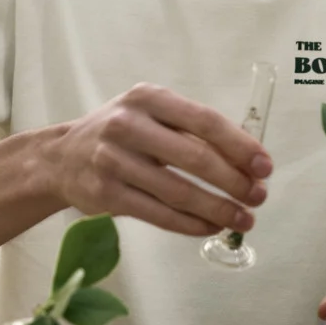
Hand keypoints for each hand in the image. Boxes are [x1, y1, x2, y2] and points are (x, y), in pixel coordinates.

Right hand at [47, 83, 272, 236]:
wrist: (61, 156)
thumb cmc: (121, 133)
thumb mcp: (151, 113)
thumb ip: (191, 129)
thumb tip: (247, 158)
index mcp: (148, 97)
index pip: (204, 120)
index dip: (239, 145)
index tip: (264, 165)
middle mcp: (129, 124)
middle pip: (194, 156)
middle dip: (234, 180)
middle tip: (258, 196)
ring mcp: (113, 159)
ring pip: (178, 191)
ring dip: (218, 209)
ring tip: (243, 219)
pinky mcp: (104, 194)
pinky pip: (158, 214)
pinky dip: (190, 224)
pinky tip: (210, 227)